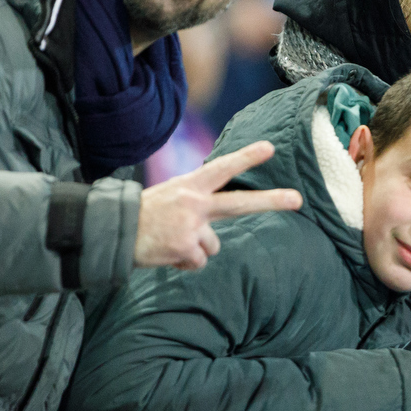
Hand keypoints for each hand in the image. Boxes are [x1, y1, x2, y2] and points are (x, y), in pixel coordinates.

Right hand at [134, 141, 302, 269]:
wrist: (112, 232)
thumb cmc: (143, 216)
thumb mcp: (169, 196)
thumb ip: (196, 201)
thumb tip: (219, 220)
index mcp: (189, 186)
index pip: (222, 168)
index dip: (247, 157)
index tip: (270, 148)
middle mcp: (194, 203)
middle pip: (240, 203)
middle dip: (271, 201)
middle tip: (298, 199)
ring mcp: (191, 226)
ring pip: (213, 246)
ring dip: (195, 249)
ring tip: (171, 241)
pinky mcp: (185, 248)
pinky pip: (197, 261)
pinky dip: (184, 262)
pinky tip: (166, 253)